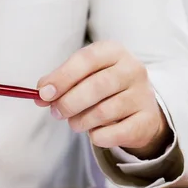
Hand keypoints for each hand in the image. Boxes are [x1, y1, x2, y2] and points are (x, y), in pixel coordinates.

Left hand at [36, 41, 172, 158]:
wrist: (138, 109)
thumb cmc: (103, 89)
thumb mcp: (82, 77)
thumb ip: (60, 83)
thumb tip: (41, 94)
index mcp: (113, 52)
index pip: (87, 59)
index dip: (62, 77)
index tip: (44, 93)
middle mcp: (132, 69)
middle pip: (96, 86)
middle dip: (69, 103)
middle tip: (56, 112)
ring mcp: (142, 95)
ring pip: (104, 112)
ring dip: (81, 122)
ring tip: (75, 122)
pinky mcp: (146, 120)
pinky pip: (115, 133)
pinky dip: (98, 136)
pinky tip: (95, 132)